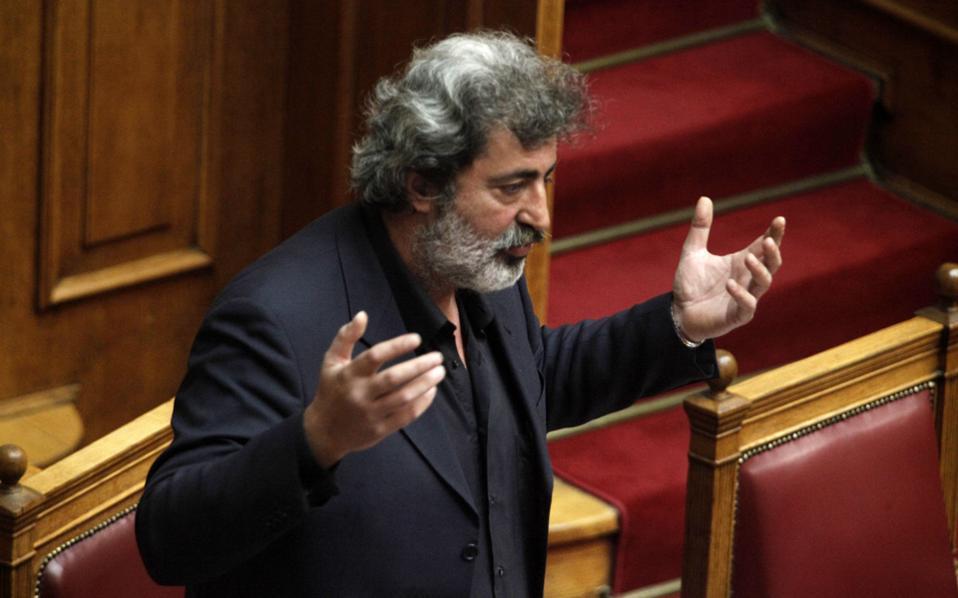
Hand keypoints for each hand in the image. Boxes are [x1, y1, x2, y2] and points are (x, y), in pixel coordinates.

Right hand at [303, 311, 445, 467]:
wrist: (324, 432)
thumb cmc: (330, 391)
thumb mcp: (331, 362)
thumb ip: (346, 337)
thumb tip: (362, 315)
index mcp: (349, 375)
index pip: (375, 356)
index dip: (397, 346)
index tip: (417, 338)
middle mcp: (360, 394)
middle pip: (394, 378)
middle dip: (420, 366)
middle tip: (437, 357)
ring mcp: (371, 414)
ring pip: (404, 397)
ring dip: (425, 383)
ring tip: (439, 372)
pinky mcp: (380, 430)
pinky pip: (406, 416)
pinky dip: (422, 403)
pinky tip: (431, 391)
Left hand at [672, 196, 784, 341]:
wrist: (678, 314)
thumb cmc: (691, 285)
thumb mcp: (692, 252)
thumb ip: (700, 228)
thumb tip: (704, 198)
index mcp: (741, 262)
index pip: (764, 246)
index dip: (774, 234)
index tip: (779, 219)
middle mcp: (747, 279)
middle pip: (772, 264)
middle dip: (773, 252)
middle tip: (767, 240)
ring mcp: (745, 298)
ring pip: (764, 284)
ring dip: (760, 270)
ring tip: (749, 257)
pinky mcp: (737, 315)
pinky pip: (747, 306)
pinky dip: (741, 294)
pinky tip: (731, 283)